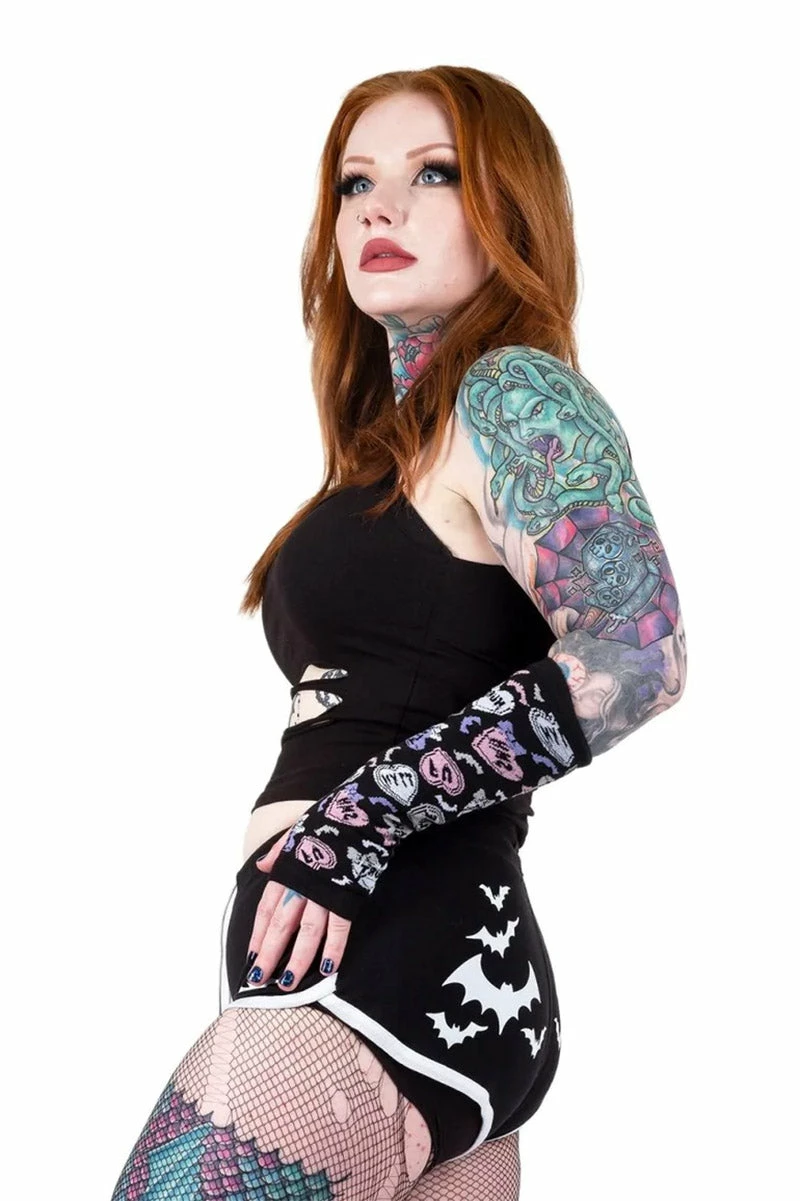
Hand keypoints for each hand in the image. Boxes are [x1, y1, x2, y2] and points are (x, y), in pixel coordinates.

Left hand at [245, 827, 352, 991]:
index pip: (266, 909)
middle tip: (257, 980)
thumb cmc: (326, 822)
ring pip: (307, 933)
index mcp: (287, 871)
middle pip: (281, 926)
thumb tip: (261, 867)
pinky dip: (334, 949)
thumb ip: (277, 854)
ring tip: (287, 984)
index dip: (257, 935)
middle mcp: (302, 885)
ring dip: (297, 960)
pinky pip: (340, 928)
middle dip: (268, 955)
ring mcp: (325, 892)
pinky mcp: (348, 896)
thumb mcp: (295, 833)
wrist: (360, 812)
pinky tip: (328, 970)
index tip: (249, 957)